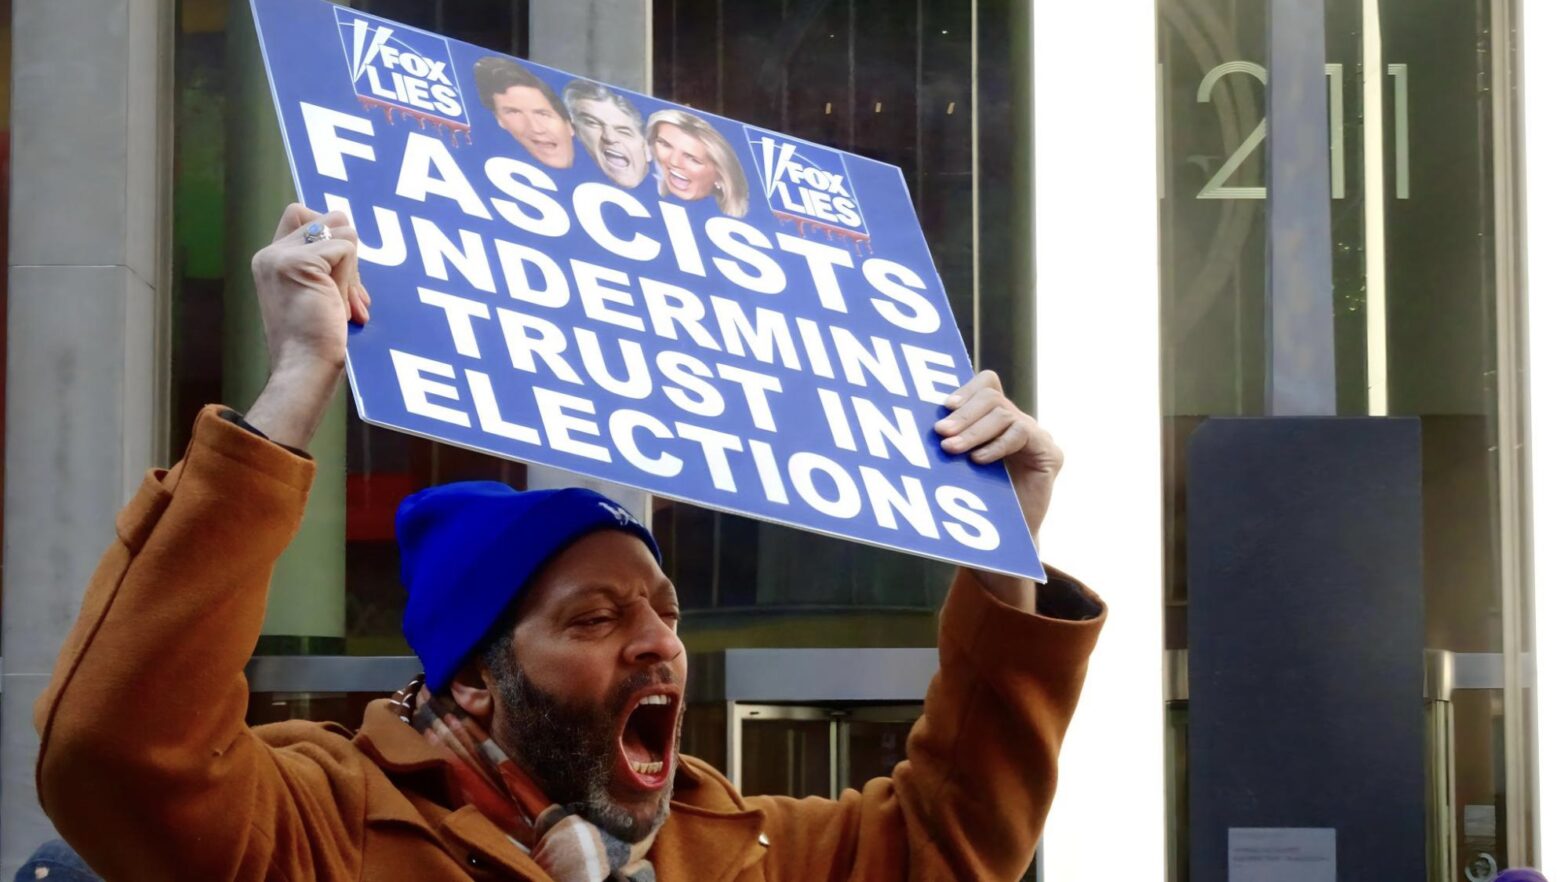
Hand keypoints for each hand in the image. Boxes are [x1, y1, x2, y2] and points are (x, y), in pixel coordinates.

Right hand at [243, 204, 370, 449]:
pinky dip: (352, 279)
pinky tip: (342, 306)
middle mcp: (270, 253)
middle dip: (348, 252)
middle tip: (349, 296)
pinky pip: (347, 248)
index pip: (302, 214)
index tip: (337, 278)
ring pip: (342, 230)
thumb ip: (325, 262)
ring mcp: (282, 256)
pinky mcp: (301, 262)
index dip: (330, 236)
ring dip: (353, 270)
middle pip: (328, 217)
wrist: (305, 366)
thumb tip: (349, 231)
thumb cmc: (315, 341)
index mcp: (270, 259)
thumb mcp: (318, 292)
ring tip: (343, 304)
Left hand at [934, 371, 1063, 606]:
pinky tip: (978, 460)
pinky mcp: (1050, 452)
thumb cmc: (976, 503)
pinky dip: (996, 445)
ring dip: (973, 431)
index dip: (967, 390)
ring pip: (1003, 413)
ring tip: (952, 448)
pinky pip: (1022, 434)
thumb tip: (920, 422)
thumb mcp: (957, 466)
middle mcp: (1018, 422)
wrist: (1005, 541)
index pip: (986, 384)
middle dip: (964, 414)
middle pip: (992, 397)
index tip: (944, 406)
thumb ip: (950, 441)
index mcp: (996, 419)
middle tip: (940, 432)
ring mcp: (1036, 435)